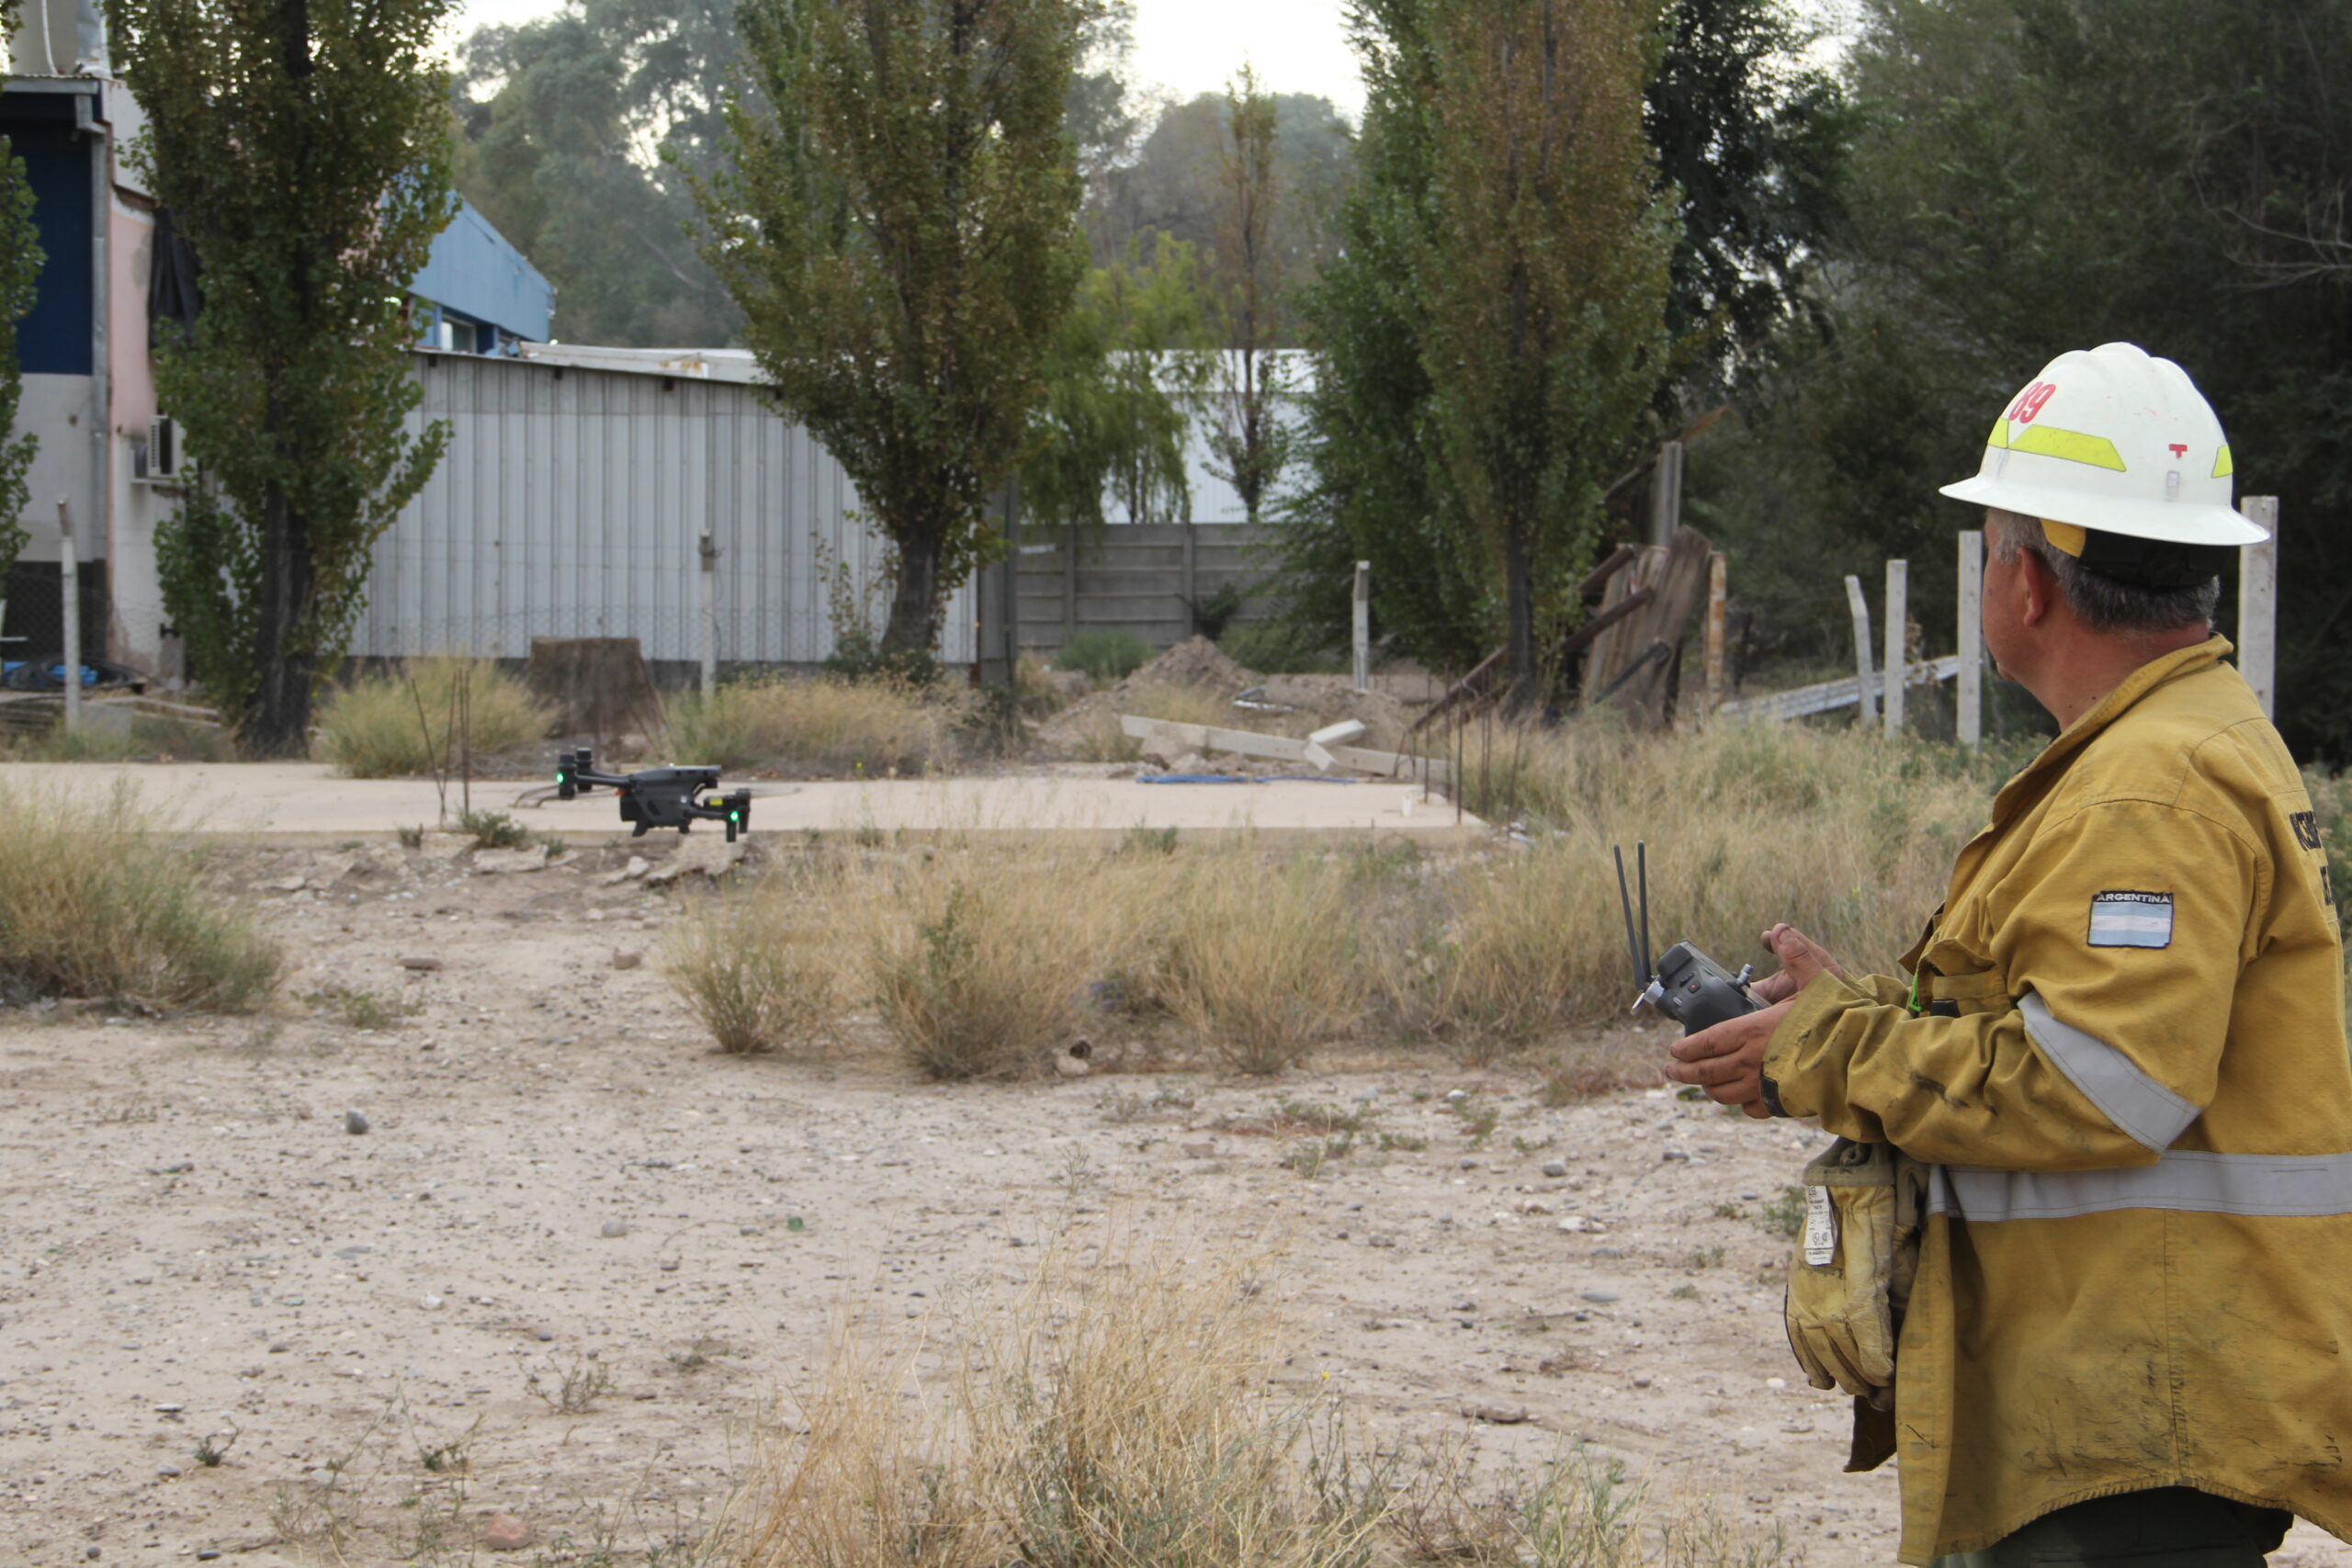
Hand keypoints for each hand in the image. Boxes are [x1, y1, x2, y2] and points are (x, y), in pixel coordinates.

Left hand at [1662, 926, 1839, 1116]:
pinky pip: (1753, 1110)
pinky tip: (1741, 1099)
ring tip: (1702, 1084)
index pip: (1706, 1042)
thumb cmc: (1841, 1017)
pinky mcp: (1782, 1104)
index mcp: (1753, 1031)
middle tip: (1671, 1071)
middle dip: (1684, 1072)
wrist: (1864, 1057)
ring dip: (1709, 1089)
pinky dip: (1742, 1105)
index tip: (1673, 1049)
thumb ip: (1796, 955)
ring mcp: (1765, 1086)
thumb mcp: (1818, 978)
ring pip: (1725, 1093)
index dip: (1685, 1048)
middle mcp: (1752, 1061)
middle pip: (1707, 1072)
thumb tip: (1779, 930)